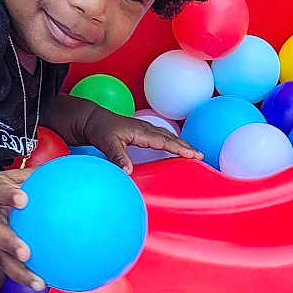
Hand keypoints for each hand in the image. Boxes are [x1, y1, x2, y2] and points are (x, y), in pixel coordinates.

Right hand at [0, 171, 44, 290]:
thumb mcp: (9, 177)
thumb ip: (34, 175)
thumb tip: (70, 168)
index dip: (8, 196)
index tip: (22, 200)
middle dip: (9, 244)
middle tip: (25, 253)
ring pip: (1, 259)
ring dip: (19, 273)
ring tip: (38, 283)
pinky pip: (9, 269)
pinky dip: (25, 278)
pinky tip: (45, 285)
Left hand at [82, 106, 203, 173]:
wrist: (91, 120)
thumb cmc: (100, 131)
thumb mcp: (107, 144)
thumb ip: (118, 158)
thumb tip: (128, 172)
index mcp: (140, 131)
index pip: (164, 141)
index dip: (179, 148)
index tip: (193, 154)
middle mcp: (145, 129)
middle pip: (170, 137)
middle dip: (186, 146)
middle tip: (200, 155)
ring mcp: (144, 129)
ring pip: (167, 136)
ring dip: (180, 143)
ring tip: (192, 152)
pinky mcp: (141, 132)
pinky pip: (161, 136)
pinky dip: (171, 141)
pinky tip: (174, 146)